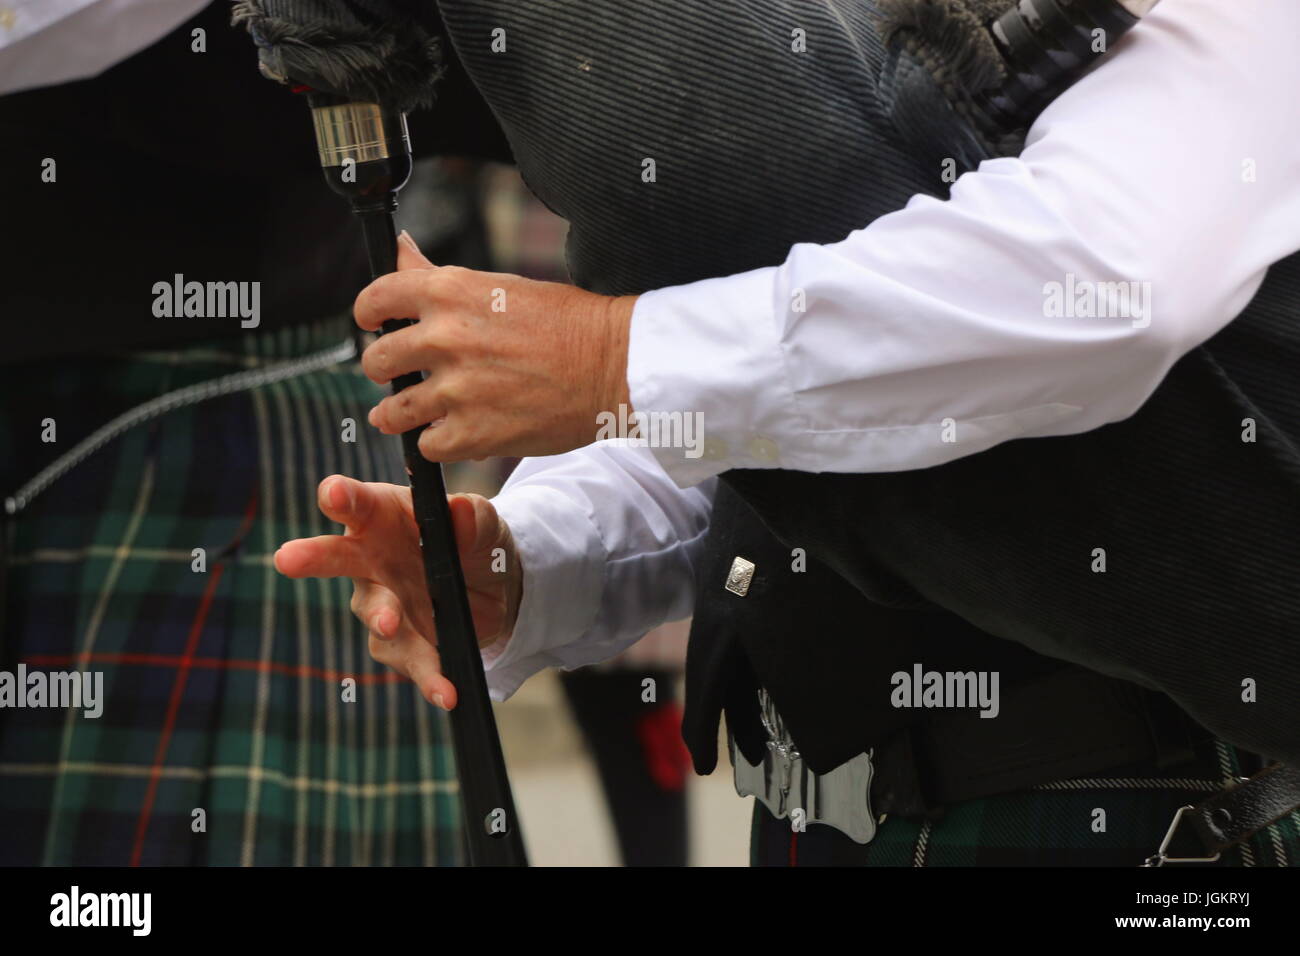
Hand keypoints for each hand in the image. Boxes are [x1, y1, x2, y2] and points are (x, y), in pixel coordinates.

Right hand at [273, 475, 521, 709]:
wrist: (496, 590)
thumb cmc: (474, 540)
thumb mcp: (484, 525)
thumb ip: (473, 519)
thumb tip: (462, 511)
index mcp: (385, 515)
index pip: (356, 502)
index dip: (341, 496)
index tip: (334, 494)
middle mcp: (370, 558)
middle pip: (336, 555)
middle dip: (313, 556)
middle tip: (287, 559)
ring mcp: (380, 603)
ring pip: (373, 612)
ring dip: (381, 618)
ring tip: (389, 623)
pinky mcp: (399, 643)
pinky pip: (409, 658)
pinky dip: (428, 675)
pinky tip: (444, 692)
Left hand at [354, 231, 635, 461]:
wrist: (614, 365)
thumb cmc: (566, 321)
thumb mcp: (499, 285)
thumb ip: (438, 275)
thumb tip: (399, 249)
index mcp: (449, 292)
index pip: (373, 300)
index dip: (368, 316)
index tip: (375, 326)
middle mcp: (445, 339)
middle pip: (376, 361)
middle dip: (385, 370)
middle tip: (405, 376)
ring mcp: (457, 390)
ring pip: (393, 411)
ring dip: (401, 413)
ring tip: (418, 412)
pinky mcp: (474, 434)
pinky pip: (426, 446)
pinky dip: (437, 442)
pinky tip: (455, 432)